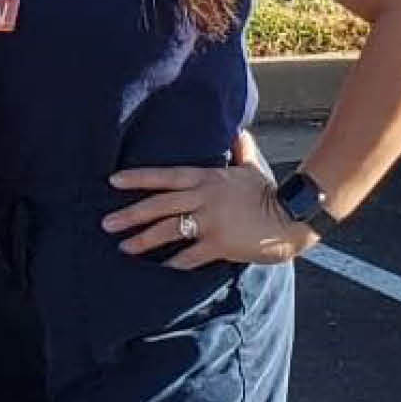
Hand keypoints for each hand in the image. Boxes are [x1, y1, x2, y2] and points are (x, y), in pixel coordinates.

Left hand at [104, 157, 316, 269]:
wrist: (293, 215)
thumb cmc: (272, 191)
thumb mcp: (252, 168)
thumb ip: (241, 150)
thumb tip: (239, 132)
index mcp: (208, 178)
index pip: (165, 176)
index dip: (138, 178)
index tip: (113, 181)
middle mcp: (205, 197)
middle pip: (159, 205)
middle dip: (131, 214)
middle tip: (106, 223)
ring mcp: (211, 221)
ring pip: (169, 230)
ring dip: (144, 240)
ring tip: (124, 247)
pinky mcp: (220, 244)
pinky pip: (190, 256)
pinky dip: (174, 263)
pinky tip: (160, 269)